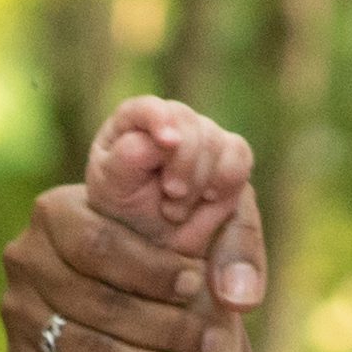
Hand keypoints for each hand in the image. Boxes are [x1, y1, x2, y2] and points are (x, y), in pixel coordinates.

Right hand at [6, 152, 265, 351]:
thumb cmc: (163, 243)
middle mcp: (25, 262)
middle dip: (164, 333)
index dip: (151, 271)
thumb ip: (222, 238)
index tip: (198, 286)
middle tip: (215, 349)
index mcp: (54, 212)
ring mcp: (18, 319)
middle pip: (96, 307)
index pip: (99, 245)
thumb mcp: (195, 220)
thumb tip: (236, 294)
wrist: (124, 282)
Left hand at [85, 95, 255, 253]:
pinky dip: (225, 182)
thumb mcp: (113, 190)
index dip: (159, 119)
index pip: (147, 108)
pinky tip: (208, 198)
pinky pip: (238, 156)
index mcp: (132, 124)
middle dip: (183, 166)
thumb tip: (161, 141)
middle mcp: (171, 121)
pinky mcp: (230, 153)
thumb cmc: (127, 212)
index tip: (167, 142)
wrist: (157, 243)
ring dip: (199, 182)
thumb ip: (128, 159)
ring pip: (215, 141)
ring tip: (176, 210)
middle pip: (189, 124)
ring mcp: (203, 134)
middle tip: (170, 199)